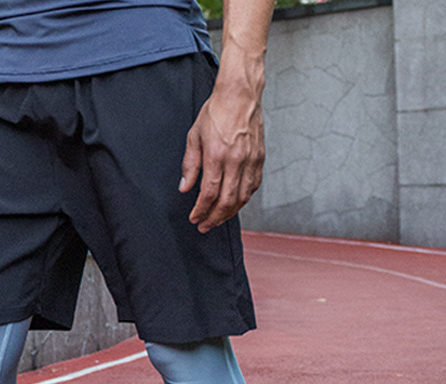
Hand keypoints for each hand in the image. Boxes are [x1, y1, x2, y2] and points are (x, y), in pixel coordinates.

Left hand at [179, 83, 264, 234]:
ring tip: (217, 219)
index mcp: (217, 155)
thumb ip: (190, 165)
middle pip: (227, 201)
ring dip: (229, 213)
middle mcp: (236, 160)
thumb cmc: (216, 112)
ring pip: (242, 197)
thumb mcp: (194, 137)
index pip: (209, 193)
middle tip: (204, 226)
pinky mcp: (260, 158)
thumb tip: (185, 188)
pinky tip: (234, 204)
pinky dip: (243, 199)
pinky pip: (253, 186)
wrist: (240, 95)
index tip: (194, 218)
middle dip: (214, 218)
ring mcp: (251, 160)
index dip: (201, 210)